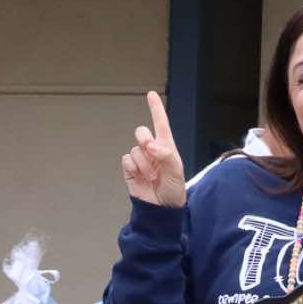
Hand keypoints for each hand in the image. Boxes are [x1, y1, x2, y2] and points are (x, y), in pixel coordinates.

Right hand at [122, 90, 186, 207]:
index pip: (161, 124)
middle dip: (145, 139)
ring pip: (135, 149)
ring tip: (151, 176)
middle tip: (151, 152)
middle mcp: (152, 151)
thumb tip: (150, 146)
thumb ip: (165, 155)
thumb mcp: (176, 172)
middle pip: (141, 132)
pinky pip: (126, 160)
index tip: (151, 94)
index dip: (156, 109)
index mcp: (166, 147)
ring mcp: (140, 159)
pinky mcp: (130, 169)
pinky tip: (140, 177)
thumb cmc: (174, 189)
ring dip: (143, 163)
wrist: (161, 208)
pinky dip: (133, 168)